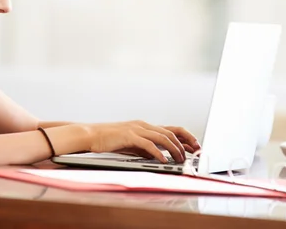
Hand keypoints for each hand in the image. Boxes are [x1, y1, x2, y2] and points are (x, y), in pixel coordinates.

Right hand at [85, 121, 199, 163]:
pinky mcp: (129, 135)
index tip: (195, 146)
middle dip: (185, 143)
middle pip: (171, 132)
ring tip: (180, 159)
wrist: (90, 135)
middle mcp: (143, 125)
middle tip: (193, 154)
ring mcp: (137, 129)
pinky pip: (148, 144)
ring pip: (162, 137)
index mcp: (144, 126)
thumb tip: (157, 156)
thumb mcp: (130, 144)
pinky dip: (158, 153)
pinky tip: (164, 160)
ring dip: (174, 149)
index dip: (185, 137)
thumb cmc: (108, 140)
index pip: (171, 129)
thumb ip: (144, 148)